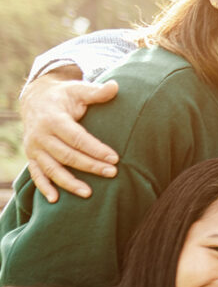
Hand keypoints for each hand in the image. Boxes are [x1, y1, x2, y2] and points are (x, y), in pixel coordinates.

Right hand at [19, 67, 119, 201]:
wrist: (36, 100)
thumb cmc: (64, 96)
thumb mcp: (78, 90)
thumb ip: (96, 92)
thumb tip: (116, 86)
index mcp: (53, 119)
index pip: (77, 138)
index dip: (95, 149)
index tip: (115, 159)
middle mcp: (41, 135)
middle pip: (67, 155)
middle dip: (90, 166)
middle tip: (112, 174)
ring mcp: (34, 148)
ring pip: (52, 169)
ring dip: (69, 182)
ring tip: (89, 194)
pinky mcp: (32, 157)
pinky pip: (37, 174)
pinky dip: (44, 187)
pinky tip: (55, 200)